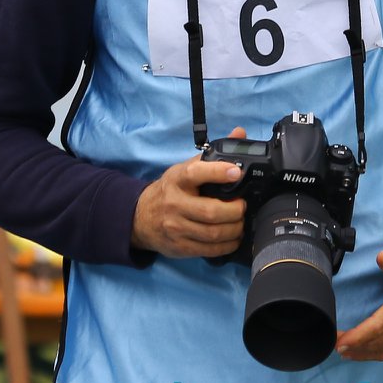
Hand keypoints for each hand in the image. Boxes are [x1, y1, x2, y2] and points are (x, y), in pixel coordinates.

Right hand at [131, 131, 248, 258]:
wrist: (140, 218)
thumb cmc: (170, 191)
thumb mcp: (185, 169)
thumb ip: (212, 155)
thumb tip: (239, 133)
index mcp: (178, 179)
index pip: (196, 173)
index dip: (218, 172)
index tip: (236, 172)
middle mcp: (175, 203)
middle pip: (211, 211)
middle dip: (235, 211)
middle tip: (242, 206)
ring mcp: (176, 227)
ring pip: (213, 233)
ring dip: (234, 229)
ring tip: (240, 223)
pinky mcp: (179, 246)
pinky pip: (209, 250)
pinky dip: (227, 245)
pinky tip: (233, 238)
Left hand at [335, 244, 382, 361]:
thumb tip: (382, 258)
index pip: (379, 325)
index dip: (358, 336)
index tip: (339, 340)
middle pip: (380, 341)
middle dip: (355, 346)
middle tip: (334, 345)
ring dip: (363, 353)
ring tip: (344, 351)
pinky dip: (376, 355)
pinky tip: (362, 353)